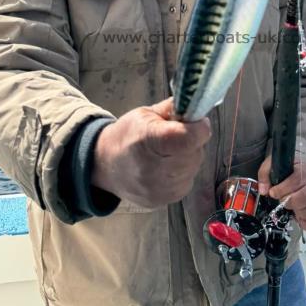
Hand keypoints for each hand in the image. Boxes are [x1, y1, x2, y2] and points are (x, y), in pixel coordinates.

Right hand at [92, 97, 210, 208]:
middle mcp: (155, 169)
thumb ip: (173, 109)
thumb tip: (197, 105)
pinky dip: (182, 171)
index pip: (189, 138)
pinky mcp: (165, 200)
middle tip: (175, 136)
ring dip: (188, 156)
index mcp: (149, 140)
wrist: (107, 166)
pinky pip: (188, 180)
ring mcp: (161, 189)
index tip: (195, 121)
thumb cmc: (127, 136)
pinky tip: (165, 167)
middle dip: (192, 141)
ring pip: (194, 166)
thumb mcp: (145, 114)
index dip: (199, 127)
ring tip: (167, 153)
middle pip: (195, 152)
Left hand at [257, 155, 305, 233]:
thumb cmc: (295, 169)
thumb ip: (266, 173)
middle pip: (305, 197)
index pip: (297, 180)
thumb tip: (263, 190)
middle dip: (288, 201)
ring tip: (291, 207)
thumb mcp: (278, 164)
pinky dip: (305, 224)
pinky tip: (298, 216)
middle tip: (282, 200)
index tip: (273, 192)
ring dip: (297, 212)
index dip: (282, 189)